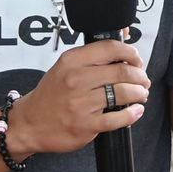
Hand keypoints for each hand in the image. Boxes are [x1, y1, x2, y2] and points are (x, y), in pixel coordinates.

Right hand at [8, 40, 148, 155]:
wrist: (29, 123)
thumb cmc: (50, 95)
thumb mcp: (64, 68)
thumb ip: (91, 58)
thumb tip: (124, 46)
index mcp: (72, 61)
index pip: (110, 48)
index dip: (131, 52)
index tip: (137, 59)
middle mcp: (76, 79)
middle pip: (122, 71)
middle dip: (140, 75)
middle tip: (143, 80)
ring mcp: (81, 103)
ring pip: (124, 93)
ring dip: (139, 93)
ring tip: (141, 94)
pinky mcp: (86, 125)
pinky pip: (118, 118)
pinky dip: (133, 114)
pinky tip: (136, 111)